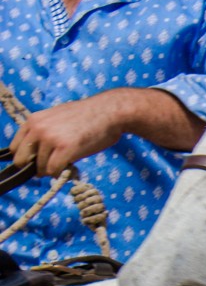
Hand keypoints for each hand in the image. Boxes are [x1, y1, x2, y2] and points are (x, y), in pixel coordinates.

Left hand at [7, 92, 129, 176]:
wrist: (109, 112)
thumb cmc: (88, 116)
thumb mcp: (57, 118)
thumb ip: (45, 131)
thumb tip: (39, 152)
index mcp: (34, 120)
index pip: (15, 148)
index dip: (27, 158)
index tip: (40, 161)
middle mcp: (38, 129)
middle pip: (22, 160)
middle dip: (36, 167)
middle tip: (52, 167)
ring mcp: (51, 139)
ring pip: (41, 168)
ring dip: (54, 170)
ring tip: (68, 164)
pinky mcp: (66, 148)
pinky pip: (54, 170)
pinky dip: (62, 173)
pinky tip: (72, 168)